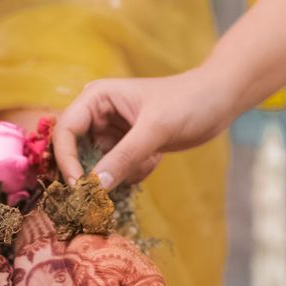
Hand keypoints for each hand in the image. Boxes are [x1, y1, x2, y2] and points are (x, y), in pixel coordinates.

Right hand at [53, 68, 227, 188]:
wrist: (219, 101)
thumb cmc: (188, 101)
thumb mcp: (155, 129)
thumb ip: (124, 157)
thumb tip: (95, 187)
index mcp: (96, 98)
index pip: (65, 131)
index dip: (66, 160)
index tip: (78, 187)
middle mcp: (98, 115)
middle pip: (76, 152)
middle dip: (96, 171)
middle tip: (113, 186)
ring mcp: (112, 132)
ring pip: (98, 167)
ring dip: (123, 172)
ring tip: (151, 157)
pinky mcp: (127, 147)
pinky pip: (117, 171)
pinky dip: (135, 172)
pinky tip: (156, 158)